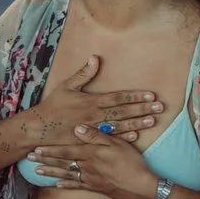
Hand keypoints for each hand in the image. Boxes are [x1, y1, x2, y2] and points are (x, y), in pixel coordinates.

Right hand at [28, 55, 164, 145]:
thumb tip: (96, 58)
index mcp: (92, 101)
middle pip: (123, 112)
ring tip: (152, 121)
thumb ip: (84, 73)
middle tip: (159, 108)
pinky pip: (109, 139)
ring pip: (120, 126)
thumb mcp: (67, 86)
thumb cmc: (53, 105)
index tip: (150, 95)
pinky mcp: (90, 141)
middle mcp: (95, 115)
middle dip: (142, 109)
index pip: (118, 97)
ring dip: (137, 123)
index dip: (135, 96)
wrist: (39, 128)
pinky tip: (136, 137)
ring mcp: (94, 129)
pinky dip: (123, 138)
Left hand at [28, 126, 160, 198]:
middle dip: (45, 160)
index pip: (65, 151)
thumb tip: (77, 128)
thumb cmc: (131, 163)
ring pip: (66, 174)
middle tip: (30, 159)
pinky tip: (57, 185)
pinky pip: (77, 185)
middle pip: (62, 163)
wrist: (140, 187)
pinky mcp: (95, 187)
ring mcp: (90, 179)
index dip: (50, 150)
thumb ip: (96, 135)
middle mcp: (87, 167)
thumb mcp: (116, 143)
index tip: (35, 149)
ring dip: (51, 173)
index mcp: (90, 154)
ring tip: (37, 172)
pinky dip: (66, 185)